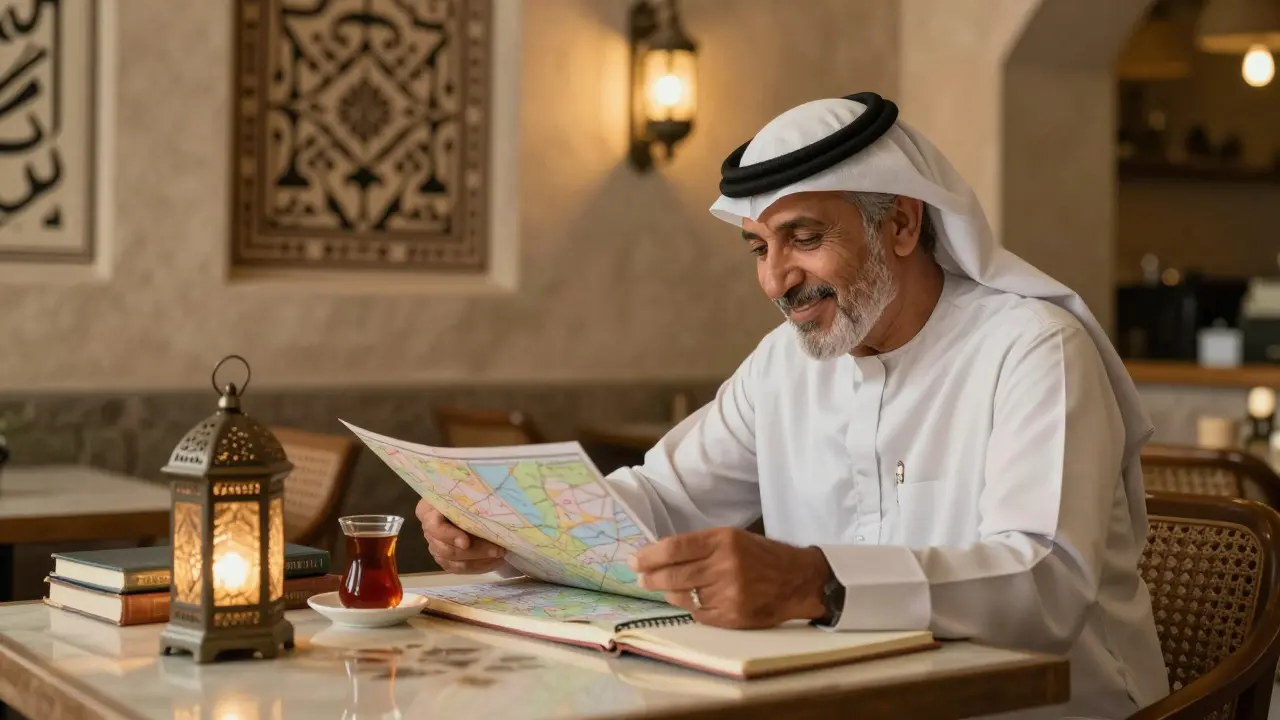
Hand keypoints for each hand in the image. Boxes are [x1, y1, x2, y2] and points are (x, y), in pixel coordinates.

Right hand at [416, 498, 506, 573]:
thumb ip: (470, 499)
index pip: (434, 526)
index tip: (466, 542)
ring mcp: (434, 545)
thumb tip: (488, 509)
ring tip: (499, 556)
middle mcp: (428, 530)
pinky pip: (457, 568)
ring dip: (478, 560)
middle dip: (474, 551)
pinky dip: (476, 567)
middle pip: (445, 548)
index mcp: (428, 510)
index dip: (449, 536)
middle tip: (498, 550)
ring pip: (452, 561)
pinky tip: (493, 562)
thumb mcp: (466, 491)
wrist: (466, 500)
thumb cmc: (466, 493)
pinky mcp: (443, 558)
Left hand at [629, 527, 829, 628]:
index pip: (675, 548)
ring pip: (683, 596)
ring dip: (669, 593)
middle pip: (673, 575)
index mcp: (723, 540)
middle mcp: (725, 566)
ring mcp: (728, 594)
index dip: (649, 556)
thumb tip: (659, 555)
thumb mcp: (733, 538)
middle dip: (651, 577)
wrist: (798, 580)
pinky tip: (692, 600)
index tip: (635, 560)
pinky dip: (691, 607)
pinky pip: (698, 614)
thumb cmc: (761, 556)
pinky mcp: (732, 617)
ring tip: (665, 588)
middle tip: (641, 578)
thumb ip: (699, 546)